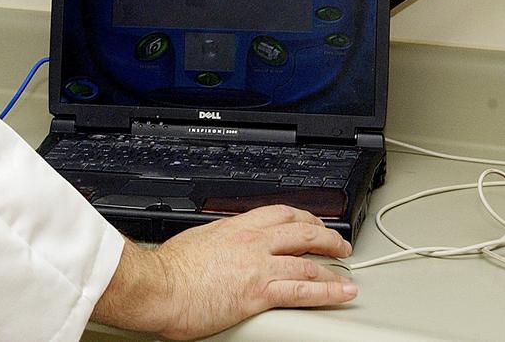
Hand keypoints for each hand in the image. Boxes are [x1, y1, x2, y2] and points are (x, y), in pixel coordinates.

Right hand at [91, 205, 356, 339]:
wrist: (159, 286)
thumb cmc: (167, 269)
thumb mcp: (194, 240)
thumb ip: (213, 241)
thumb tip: (215, 247)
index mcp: (233, 227)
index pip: (276, 213)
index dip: (299, 216)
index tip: (308, 221)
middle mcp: (251, 243)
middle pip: (300, 230)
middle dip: (324, 235)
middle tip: (336, 242)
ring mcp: (259, 266)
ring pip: (308, 260)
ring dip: (333, 264)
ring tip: (346, 268)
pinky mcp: (261, 291)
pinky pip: (305, 290)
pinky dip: (329, 290)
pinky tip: (343, 292)